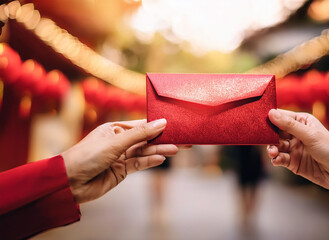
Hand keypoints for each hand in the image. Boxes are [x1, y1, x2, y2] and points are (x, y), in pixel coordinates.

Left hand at [61, 119, 177, 202]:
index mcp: (115, 129)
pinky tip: (161, 158)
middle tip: (183, 140)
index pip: (141, 125)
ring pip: (144, 152)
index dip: (158, 125)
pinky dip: (150, 161)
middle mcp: (119, 142)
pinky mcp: (121, 171)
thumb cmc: (87, 156)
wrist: (69, 182)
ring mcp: (121, 157)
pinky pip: (139, 164)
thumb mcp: (115, 142)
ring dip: (159, 150)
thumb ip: (140, 134)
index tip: (175, 125)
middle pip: (146, 139)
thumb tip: (161, 123)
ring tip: (176, 149)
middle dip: (163, 139)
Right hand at [267, 109, 328, 204]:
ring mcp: (294, 148)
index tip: (258, 120)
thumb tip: (271, 113)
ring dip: (272, 149)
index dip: (270, 117)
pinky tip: (276, 160)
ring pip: (276, 146)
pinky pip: (279, 158)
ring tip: (272, 152)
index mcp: (302, 121)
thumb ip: (289, 125)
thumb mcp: (310, 135)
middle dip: (268, 136)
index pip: (281, 116)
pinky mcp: (292, 162)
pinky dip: (276, 159)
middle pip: (275, 132)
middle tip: (263, 139)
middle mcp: (296, 133)